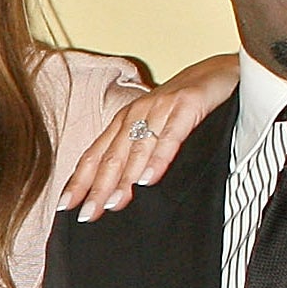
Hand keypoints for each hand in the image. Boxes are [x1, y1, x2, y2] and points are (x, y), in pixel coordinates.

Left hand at [58, 55, 239, 221]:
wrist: (221, 70)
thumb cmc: (185, 104)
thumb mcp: (155, 129)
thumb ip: (137, 155)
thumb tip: (119, 194)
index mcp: (124, 121)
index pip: (95, 155)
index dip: (79, 182)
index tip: (65, 207)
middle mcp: (137, 113)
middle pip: (111, 157)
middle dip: (97, 188)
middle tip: (87, 216)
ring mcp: (161, 107)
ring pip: (136, 148)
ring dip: (124, 179)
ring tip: (113, 204)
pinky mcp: (187, 104)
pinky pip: (170, 135)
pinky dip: (158, 158)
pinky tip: (149, 179)